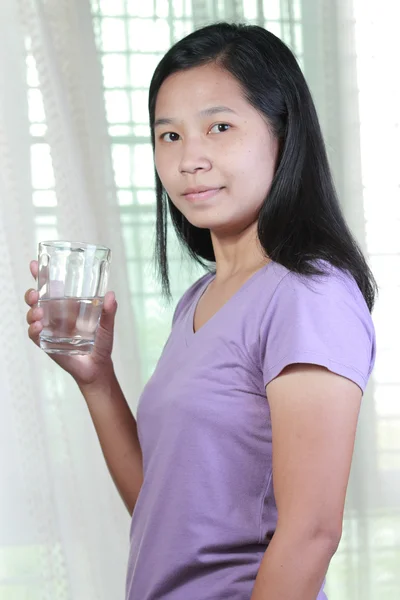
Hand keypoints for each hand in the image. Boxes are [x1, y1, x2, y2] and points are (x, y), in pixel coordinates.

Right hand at [25, 260, 117, 386]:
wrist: (98, 367)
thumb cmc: (101, 344)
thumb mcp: (107, 326)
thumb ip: (109, 312)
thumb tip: (110, 295)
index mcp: (66, 307)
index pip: (50, 289)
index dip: (41, 277)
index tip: (35, 264)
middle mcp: (54, 316)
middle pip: (36, 300)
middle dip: (31, 293)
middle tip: (35, 293)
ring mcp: (49, 330)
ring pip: (32, 316)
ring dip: (32, 311)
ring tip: (38, 311)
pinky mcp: (47, 344)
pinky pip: (35, 335)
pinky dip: (34, 330)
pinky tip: (38, 326)